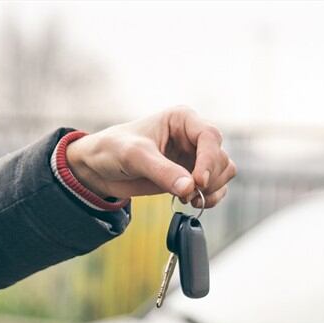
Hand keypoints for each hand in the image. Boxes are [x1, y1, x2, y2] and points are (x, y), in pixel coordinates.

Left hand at [66, 106, 235, 206]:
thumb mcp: (135, 157)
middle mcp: (192, 136)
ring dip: (212, 189)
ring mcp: (194, 157)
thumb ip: (162, 171)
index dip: (209, 160)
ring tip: (187, 198)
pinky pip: (215, 187)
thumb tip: (190, 188)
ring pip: (223, 172)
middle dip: (209, 178)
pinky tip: (190, 202)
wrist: (100, 168)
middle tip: (189, 194)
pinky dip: (209, 198)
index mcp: (182, 119)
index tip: (197, 182)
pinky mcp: (191, 176)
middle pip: (221, 157)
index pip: (210, 136)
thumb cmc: (113, 149)